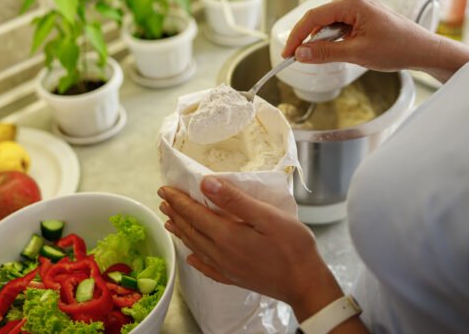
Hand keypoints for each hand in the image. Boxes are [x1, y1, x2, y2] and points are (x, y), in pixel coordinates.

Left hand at [157, 177, 343, 320]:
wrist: (304, 283)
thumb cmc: (292, 246)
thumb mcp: (267, 216)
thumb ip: (234, 200)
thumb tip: (206, 184)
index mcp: (226, 235)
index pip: (195, 214)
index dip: (179, 200)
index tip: (165, 188)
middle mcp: (221, 253)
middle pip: (192, 230)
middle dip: (176, 213)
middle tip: (163, 200)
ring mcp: (226, 268)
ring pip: (196, 247)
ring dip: (182, 232)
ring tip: (170, 222)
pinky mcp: (235, 278)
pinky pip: (208, 268)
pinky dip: (196, 260)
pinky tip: (192, 258)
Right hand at [282, 0, 468, 82]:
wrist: (424, 51)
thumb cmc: (398, 48)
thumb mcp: (357, 53)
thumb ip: (326, 53)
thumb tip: (302, 53)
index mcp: (353, 4)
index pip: (315, 16)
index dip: (298, 35)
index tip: (288, 52)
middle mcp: (356, 3)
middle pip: (321, 17)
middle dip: (307, 37)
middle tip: (297, 57)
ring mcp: (362, 11)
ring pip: (331, 23)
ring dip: (321, 40)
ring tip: (315, 57)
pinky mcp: (366, 20)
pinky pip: (342, 27)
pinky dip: (334, 40)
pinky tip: (333, 52)